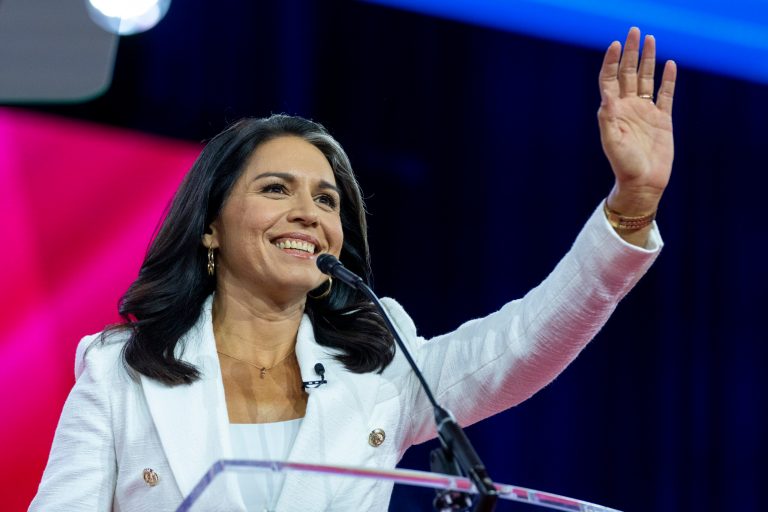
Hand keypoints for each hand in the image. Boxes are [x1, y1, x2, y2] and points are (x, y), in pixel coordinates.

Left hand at [598, 27, 676, 215]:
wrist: (643, 183)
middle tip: (635, 31)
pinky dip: (668, 80)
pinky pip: (666, 94)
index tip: (616, 44)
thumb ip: (608, 120)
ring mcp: (646, 112)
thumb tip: (606, 98)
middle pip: (629, 74)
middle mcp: (628, 108)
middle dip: (631, 53)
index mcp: (613, 111)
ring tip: (650, 40)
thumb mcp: (612, 142)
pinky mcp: (663, 120)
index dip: (612, 61)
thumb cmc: (624, 165)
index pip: (610, 79)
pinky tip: (670, 65)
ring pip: (646, 80)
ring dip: (648, 60)